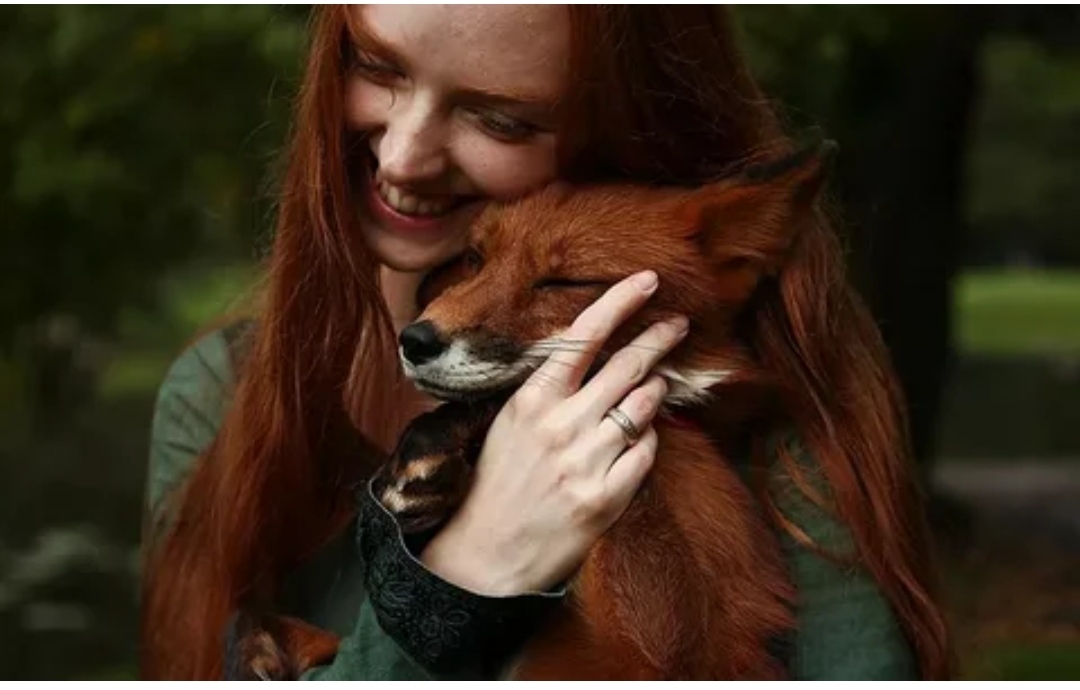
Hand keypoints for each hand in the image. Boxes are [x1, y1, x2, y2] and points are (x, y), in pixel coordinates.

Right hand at [420, 270, 688, 595]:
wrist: (487, 555)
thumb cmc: (498, 483)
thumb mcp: (509, 424)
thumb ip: (549, 390)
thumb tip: (592, 354)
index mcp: (531, 400)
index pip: (583, 337)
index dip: (619, 303)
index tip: (646, 280)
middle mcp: (560, 425)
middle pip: (626, 365)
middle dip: (659, 338)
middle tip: (679, 323)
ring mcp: (585, 462)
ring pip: (644, 405)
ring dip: (656, 388)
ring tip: (656, 382)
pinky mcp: (606, 497)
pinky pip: (647, 451)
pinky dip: (648, 440)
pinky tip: (637, 439)